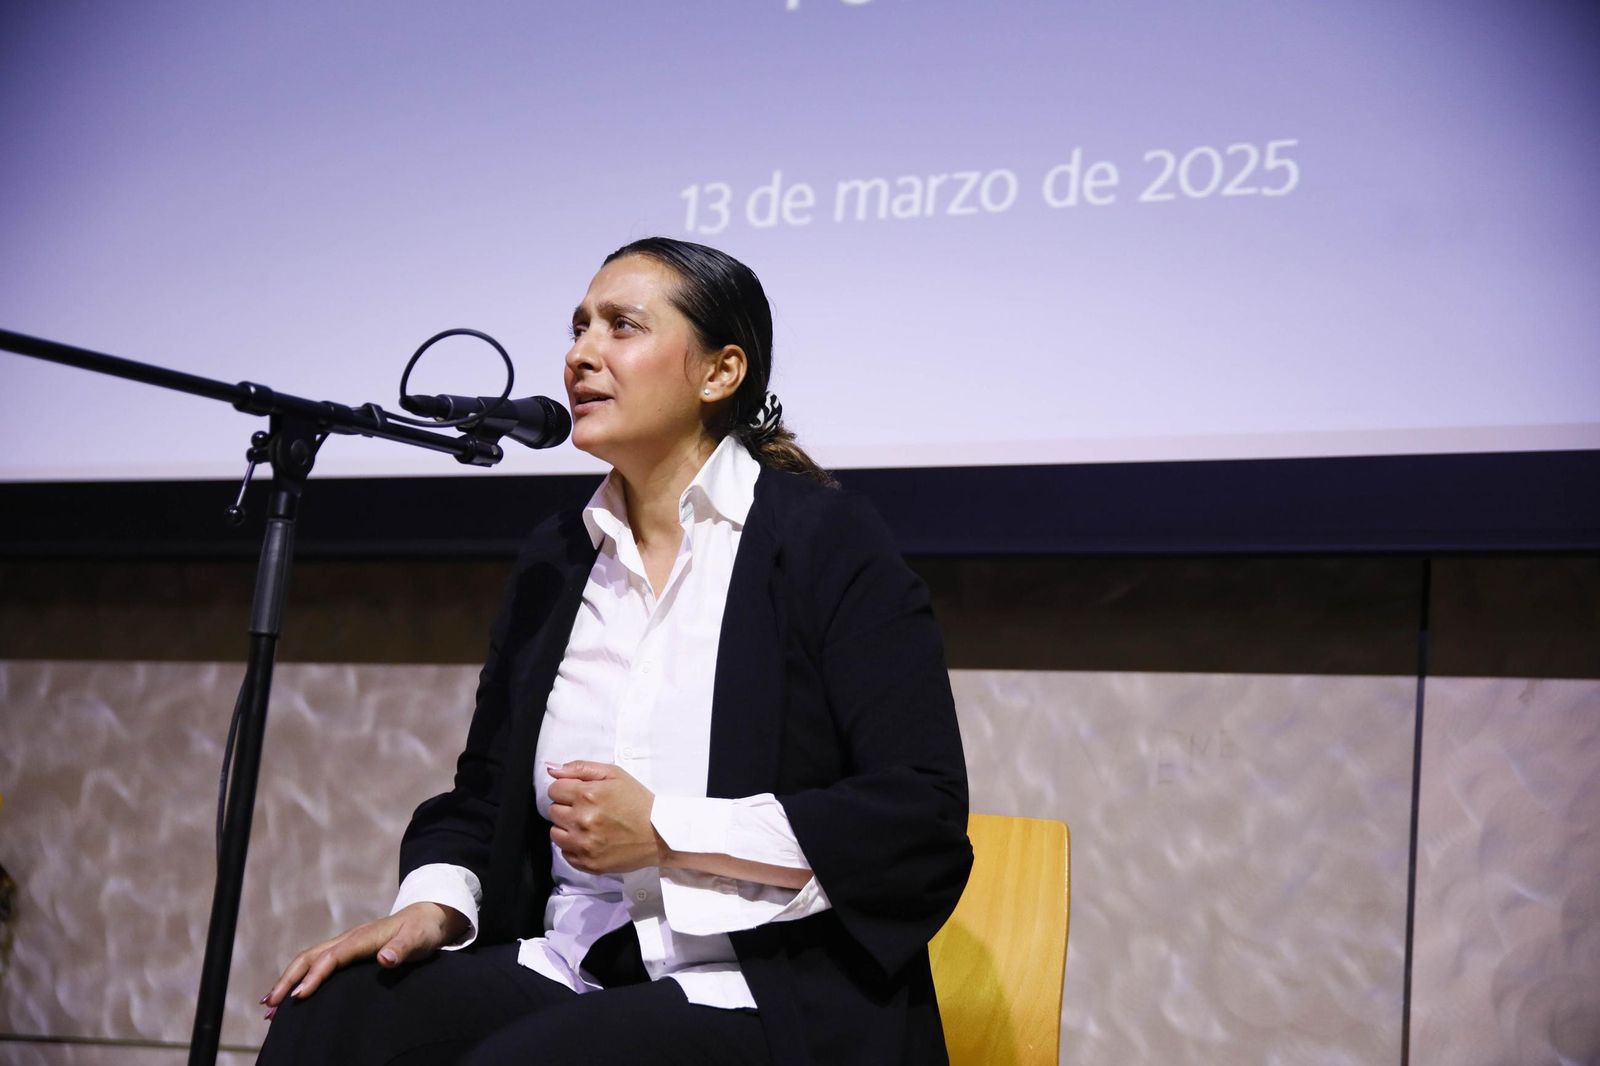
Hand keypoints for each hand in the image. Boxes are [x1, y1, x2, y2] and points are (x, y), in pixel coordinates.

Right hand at [262, 901, 467, 1014]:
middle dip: (288, 980)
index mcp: (362, 938)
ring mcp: (346, 943)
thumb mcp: (418, 940)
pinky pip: (317, 962)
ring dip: (288, 979)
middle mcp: (349, 938)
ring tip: (269, 1005)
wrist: (428, 917)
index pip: (332, 958)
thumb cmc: (423, 931)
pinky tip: (291, 992)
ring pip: (309, 959)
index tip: (299, 996)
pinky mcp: (347, 949)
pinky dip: (299, 976)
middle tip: (270, 1005)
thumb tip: (384, 958)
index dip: (314, 976)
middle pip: (310, 957)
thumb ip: (402, 949)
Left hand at [546, 761, 664, 874]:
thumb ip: (581, 768)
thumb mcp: (615, 774)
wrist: (660, 834)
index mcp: (587, 795)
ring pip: (555, 833)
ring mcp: (583, 844)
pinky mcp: (587, 862)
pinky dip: (574, 846)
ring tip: (588, 826)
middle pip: (552, 811)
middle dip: (567, 808)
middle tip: (588, 809)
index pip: (554, 790)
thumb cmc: (639, 802)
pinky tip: (592, 840)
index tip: (580, 794)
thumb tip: (552, 769)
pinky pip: (565, 853)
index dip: (566, 790)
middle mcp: (582, 820)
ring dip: (567, 828)